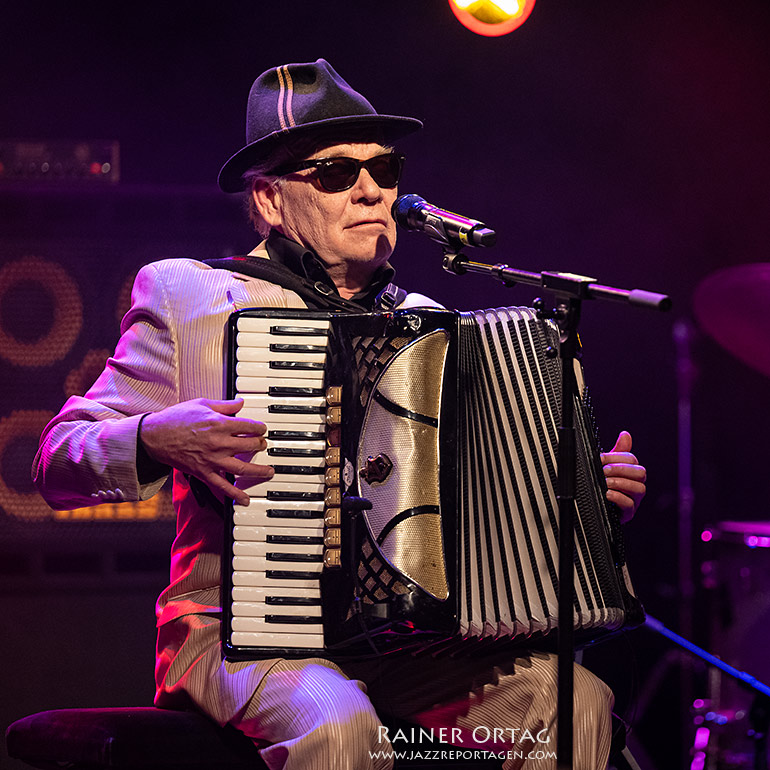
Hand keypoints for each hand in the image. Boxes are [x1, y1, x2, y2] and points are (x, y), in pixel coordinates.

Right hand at [139, 398, 273, 505]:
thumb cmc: (176, 419)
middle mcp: (219, 443)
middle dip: (260, 445)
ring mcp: (212, 460)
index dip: (260, 428)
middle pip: (250, 446)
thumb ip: (225, 405)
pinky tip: (246, 499)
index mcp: (220, 423)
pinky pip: (222, 486)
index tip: (262, 430)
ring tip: (269, 471)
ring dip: (259, 471)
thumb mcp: (202, 403)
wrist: (155, 436)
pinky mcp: (203, 472)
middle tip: (263, 445)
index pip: (250, 427)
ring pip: (242, 468)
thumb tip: (241, 403)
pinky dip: (235, 494)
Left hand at [600, 431, 645, 522]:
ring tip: (605, 482)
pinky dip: (618, 498)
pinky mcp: (627, 514)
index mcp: (631, 472)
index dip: (617, 457)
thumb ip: (617, 452)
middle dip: (621, 469)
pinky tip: (607, 494)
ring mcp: (634, 500)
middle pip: (640, 473)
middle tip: (604, 470)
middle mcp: (636, 485)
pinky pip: (630, 505)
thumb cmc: (603, 484)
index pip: (632, 460)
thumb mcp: (606, 466)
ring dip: (620, 483)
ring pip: (639, 489)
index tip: (601, 458)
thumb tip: (626, 434)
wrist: (593, 505)